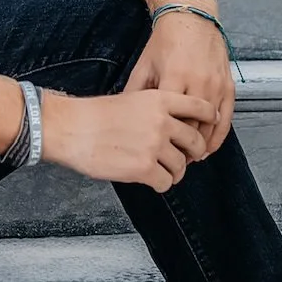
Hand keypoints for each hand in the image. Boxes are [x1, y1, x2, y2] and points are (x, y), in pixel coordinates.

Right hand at [41, 88, 215, 191]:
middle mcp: (162, 122)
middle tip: (187, 157)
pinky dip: (161, 184)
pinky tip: (152, 180)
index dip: (209, 118)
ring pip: (181, 165)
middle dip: (193, 152)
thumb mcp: (132, 98)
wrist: (72, 128)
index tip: (210, 125)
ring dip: (174, 171)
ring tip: (163, 171)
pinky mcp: (144, 168)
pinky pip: (166, 182)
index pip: (200, 107)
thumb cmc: (96, 115)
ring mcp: (154, 146)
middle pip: (195, 141)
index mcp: (160, 100)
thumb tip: (176, 123)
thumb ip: (157, 109)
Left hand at [125, 9, 234, 157]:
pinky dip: (217, 137)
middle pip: (192, 128)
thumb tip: (122, 119)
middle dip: (181, 148)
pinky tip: (207, 148)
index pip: (170, 121)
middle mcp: (199, 83)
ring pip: (210, 127)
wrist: (191, 20)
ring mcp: (216, 86)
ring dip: (199, 146)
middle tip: (171, 161)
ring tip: (186, 158)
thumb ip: (135, 93)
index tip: (154, 152)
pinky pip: (226, 119)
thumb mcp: (144, 66)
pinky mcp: (228, 86)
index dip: (163, 140)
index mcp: (175, 78)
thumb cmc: (165, 43)